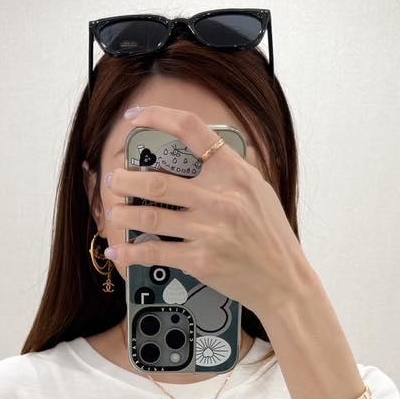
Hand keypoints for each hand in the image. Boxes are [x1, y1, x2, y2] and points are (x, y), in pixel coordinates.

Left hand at [100, 103, 309, 319]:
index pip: (191, 130)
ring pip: (151, 218)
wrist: (285, 281)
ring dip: (124, 215)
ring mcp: (210, 231)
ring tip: (114, 212)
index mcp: (235, 173)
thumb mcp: (260, 191)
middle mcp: (221, 199)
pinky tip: (119, 254)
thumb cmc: (272, 237)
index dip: (157, 117)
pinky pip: (156, 254)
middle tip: (114, 180)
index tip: (135, 117)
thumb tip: (204, 148)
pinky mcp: (201, 261)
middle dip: (126, 181)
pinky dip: (131, 254)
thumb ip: (232, 170)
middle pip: (158, 182)